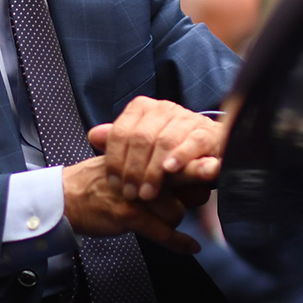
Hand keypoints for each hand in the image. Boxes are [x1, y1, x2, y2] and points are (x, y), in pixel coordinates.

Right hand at [61, 156, 200, 253]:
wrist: (67, 197)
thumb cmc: (100, 183)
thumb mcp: (127, 165)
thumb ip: (155, 166)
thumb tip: (190, 172)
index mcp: (146, 157)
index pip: (181, 159)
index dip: (201, 165)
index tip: (218, 167)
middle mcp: (145, 172)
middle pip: (187, 185)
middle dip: (194, 195)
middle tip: (195, 198)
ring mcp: (138, 193)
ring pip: (176, 213)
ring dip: (173, 221)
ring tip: (158, 220)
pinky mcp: (130, 214)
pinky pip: (163, 232)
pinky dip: (179, 243)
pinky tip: (191, 247)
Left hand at [86, 97, 227, 201]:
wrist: (209, 147)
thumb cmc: (169, 150)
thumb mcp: (141, 147)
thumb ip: (118, 141)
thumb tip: (93, 135)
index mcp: (144, 109)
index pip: (121, 132)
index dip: (115, 160)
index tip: (115, 184)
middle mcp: (164, 109)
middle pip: (141, 138)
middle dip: (134, 170)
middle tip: (132, 194)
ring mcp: (187, 118)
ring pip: (164, 141)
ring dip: (154, 170)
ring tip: (148, 192)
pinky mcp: (208, 131)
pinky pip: (192, 142)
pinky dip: (180, 156)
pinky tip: (170, 170)